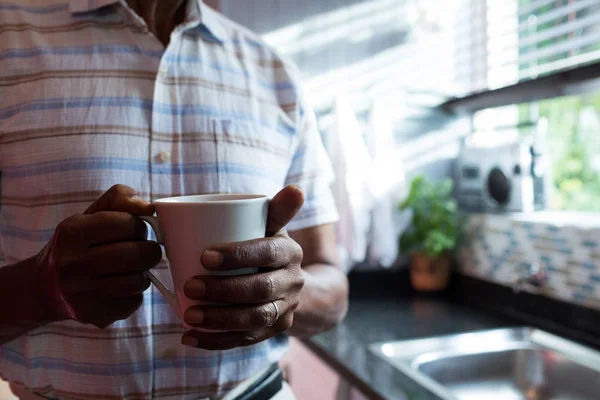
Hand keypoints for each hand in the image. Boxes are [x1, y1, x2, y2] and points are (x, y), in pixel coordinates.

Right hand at [35, 185, 161, 327]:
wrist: (44, 287)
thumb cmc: (78, 244)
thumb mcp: (91, 214)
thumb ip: (120, 199)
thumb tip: (149, 207)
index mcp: (72, 232)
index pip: (127, 224)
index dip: (138, 226)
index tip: (133, 231)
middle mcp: (73, 263)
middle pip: (137, 254)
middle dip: (148, 250)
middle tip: (142, 250)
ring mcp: (82, 293)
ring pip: (138, 280)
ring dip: (142, 273)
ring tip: (130, 269)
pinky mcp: (93, 314)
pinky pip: (134, 302)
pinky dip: (134, 293)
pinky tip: (119, 287)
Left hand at [181, 186, 304, 349]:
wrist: (291, 281)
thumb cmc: (268, 246)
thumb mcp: (273, 226)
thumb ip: (277, 208)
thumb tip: (296, 189)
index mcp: (290, 252)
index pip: (266, 253)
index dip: (237, 255)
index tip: (203, 256)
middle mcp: (293, 282)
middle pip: (259, 290)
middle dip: (223, 290)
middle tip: (189, 285)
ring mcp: (284, 309)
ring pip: (255, 319)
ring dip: (219, 320)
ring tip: (189, 316)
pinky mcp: (273, 330)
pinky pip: (246, 340)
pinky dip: (216, 341)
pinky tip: (189, 337)